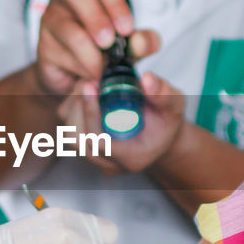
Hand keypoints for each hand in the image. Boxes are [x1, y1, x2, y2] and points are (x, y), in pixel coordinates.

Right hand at [33, 0, 160, 97]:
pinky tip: (90, 73)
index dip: (116, 4)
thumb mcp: (131, 46)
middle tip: (108, 43)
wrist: (78, 77)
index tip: (126, 29)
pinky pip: (59, 51)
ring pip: (65, 24)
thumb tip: (139, 42)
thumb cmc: (103, 51)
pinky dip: (78, 65)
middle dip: (96, 18)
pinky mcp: (43, 43)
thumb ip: (143, 42)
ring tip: (100, 66)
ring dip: (86, 47)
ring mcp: (52, 18)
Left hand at [58, 73, 185, 173]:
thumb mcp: (175, 105)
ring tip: (87, 85)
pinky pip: (68, 131)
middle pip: (79, 140)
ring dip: (74, 108)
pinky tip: (84, 95)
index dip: (91, 113)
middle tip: (87, 81)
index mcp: (132, 157)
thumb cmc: (167, 121)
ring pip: (69, 136)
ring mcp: (97, 159)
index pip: (99, 142)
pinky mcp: (86, 149)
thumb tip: (147, 79)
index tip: (92, 86)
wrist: (161, 135)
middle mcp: (111, 163)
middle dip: (79, 107)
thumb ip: (163, 94)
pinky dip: (71, 110)